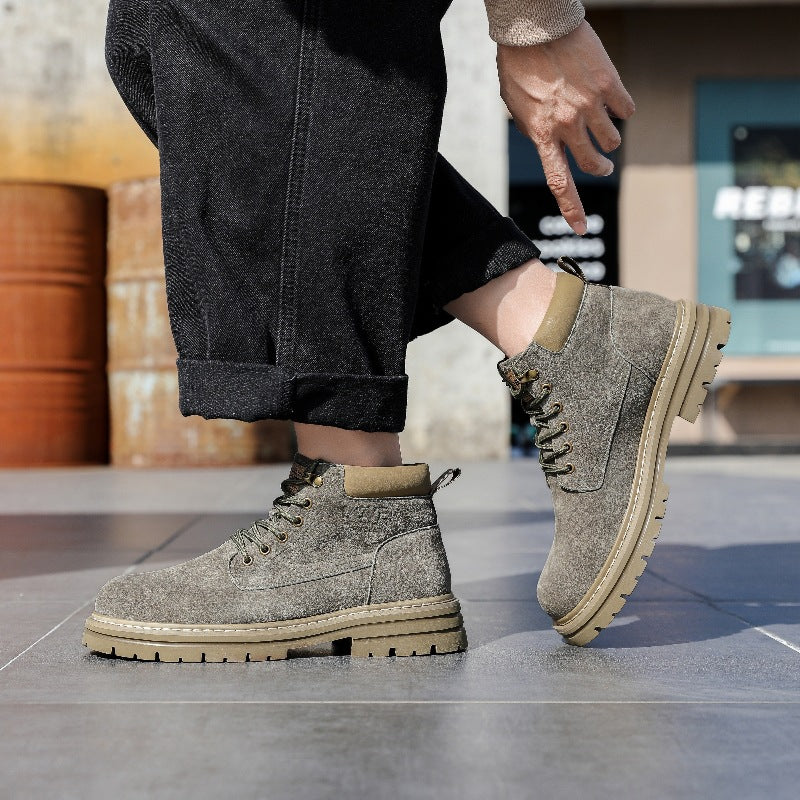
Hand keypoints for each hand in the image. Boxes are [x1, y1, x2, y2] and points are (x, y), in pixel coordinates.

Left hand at [497, 20, 634, 234]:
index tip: (580, 228)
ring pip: (612, 139)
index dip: (571, 209)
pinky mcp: (609, 84)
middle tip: (603, 165)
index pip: (559, 182)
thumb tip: (550, 143)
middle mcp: (568, 125)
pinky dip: (622, 109)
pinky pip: (625, 109)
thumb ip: (535, 129)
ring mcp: (590, 106)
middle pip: (592, 163)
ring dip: (609, 138)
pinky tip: (613, 99)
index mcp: (541, 134)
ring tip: (603, 127)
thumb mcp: (517, 107)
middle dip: (599, 167)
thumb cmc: (520, 64)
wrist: (536, 26)